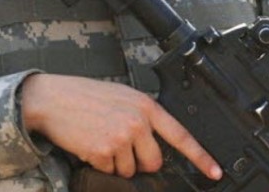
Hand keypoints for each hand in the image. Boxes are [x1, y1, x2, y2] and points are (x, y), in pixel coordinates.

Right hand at [20, 73, 221, 179]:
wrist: (53, 99)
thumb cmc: (86, 96)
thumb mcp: (123, 97)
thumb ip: (143, 117)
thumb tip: (153, 144)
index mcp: (146, 106)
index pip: (181, 135)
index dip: (201, 157)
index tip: (215, 171)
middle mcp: (138, 122)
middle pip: (154, 162)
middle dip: (140, 162)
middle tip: (121, 145)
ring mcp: (121, 138)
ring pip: (130, 171)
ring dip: (117, 163)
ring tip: (101, 139)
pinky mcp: (103, 152)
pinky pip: (109, 172)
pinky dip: (99, 164)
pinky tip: (90, 144)